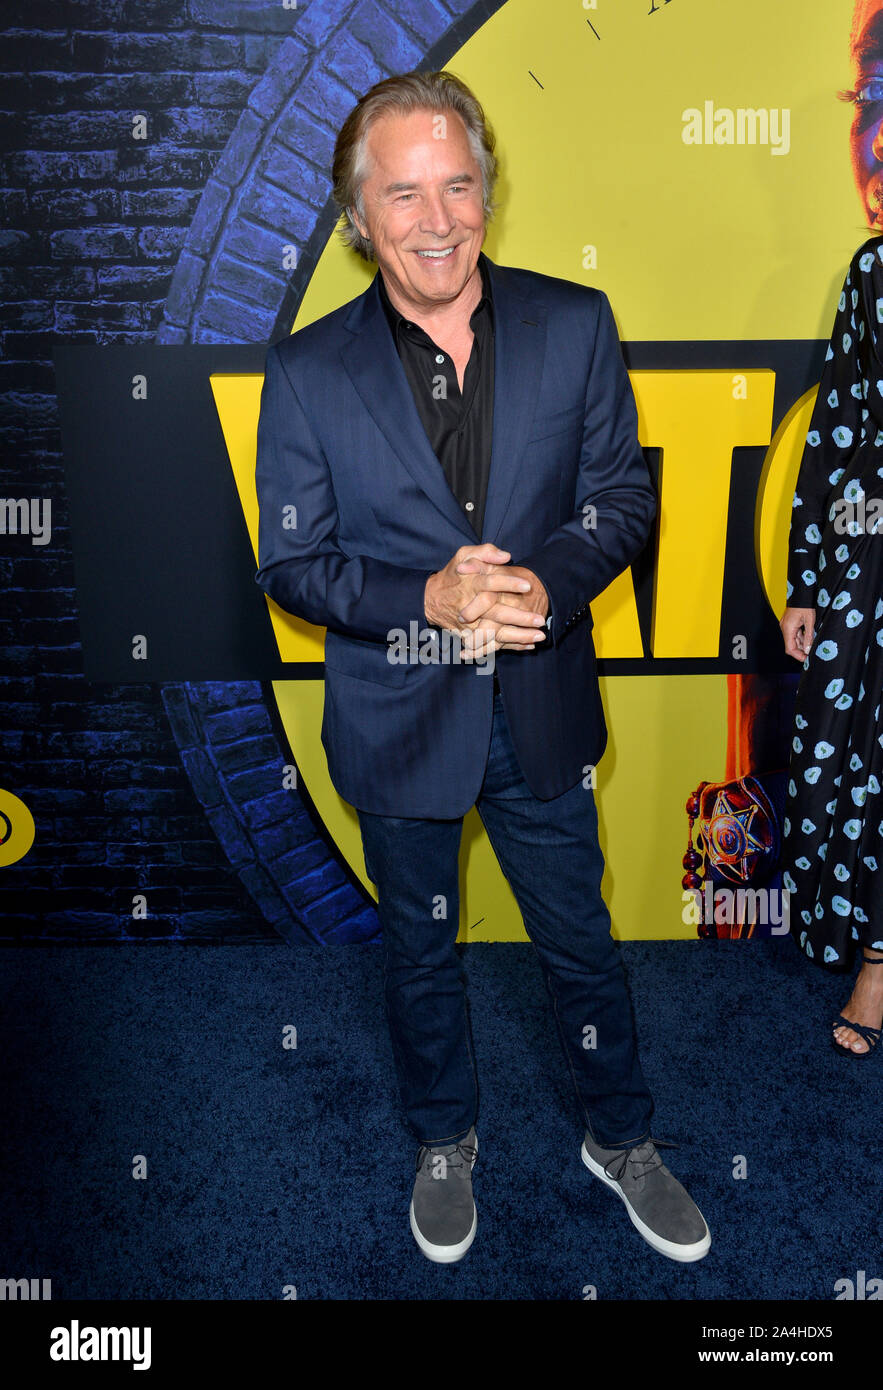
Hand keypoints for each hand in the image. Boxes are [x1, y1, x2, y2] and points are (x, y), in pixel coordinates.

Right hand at [424, 545, 546, 652]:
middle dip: (520, 618)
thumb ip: (485, 552)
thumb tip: (506, 556)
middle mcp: (472, 605)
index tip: (527, 585)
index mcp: (472, 583)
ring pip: (497, 633)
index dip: (509, 583)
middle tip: (540, 619)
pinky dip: (510, 646)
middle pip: (498, 613)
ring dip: (519, 636)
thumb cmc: (453, 574)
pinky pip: (492, 644)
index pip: (491, 582)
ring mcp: (471, 624)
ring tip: (539, 636)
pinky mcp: (470, 636)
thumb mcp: (463, 555)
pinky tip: (528, 645)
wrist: (431, 599)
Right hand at [781, 606, 814, 660]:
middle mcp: (785, 628)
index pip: (790, 649)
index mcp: (788, 629)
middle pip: (791, 645)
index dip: (798, 655)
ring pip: (794, 640)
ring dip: (802, 644)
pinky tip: (809, 637)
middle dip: (801, 650)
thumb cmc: (805, 604)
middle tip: (812, 652)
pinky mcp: (789, 623)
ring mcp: (786, 626)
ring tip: (812, 644)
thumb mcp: (810, 621)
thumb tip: (808, 649)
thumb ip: (809, 636)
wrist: (801, 593)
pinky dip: (801, 637)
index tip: (806, 659)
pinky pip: (794, 634)